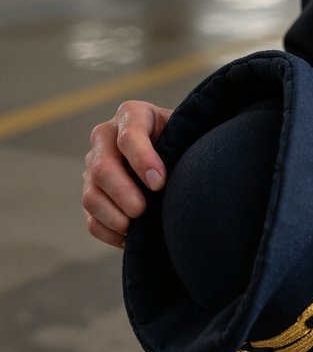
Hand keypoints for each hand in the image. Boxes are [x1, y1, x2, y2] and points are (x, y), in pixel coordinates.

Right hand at [82, 100, 172, 247]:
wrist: (172, 146)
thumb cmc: (183, 137)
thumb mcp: (184, 131)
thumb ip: (183, 142)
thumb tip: (177, 175)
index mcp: (132, 114)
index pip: (129, 136)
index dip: (143, 161)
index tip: (159, 183)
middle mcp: (106, 136)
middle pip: (102, 167)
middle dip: (122, 192)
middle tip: (141, 210)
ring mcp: (94, 165)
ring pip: (91, 194)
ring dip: (111, 214)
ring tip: (134, 227)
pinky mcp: (92, 191)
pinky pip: (90, 217)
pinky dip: (107, 230)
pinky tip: (128, 237)